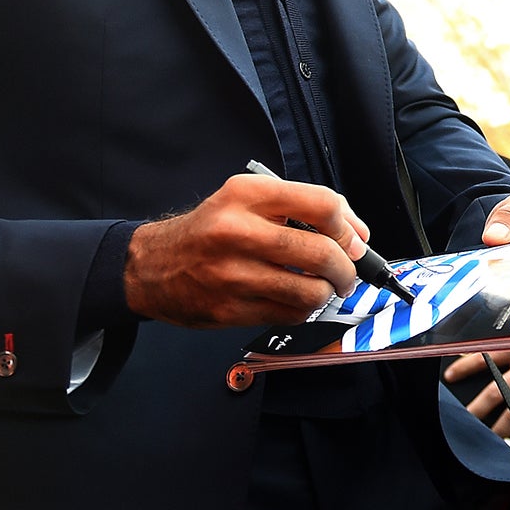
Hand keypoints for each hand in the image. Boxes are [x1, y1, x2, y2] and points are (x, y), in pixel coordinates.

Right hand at [123, 171, 366, 327]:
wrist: (151, 266)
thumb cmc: (210, 230)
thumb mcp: (248, 200)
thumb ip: (301, 209)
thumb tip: (358, 236)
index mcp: (247, 195)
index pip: (322, 204)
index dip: (348, 225)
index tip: (354, 239)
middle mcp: (239, 232)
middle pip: (322, 252)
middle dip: (347, 268)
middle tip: (347, 273)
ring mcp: (233, 274)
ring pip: (310, 291)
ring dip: (327, 293)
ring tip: (322, 288)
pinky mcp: (230, 309)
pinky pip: (289, 314)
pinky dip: (303, 310)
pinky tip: (295, 299)